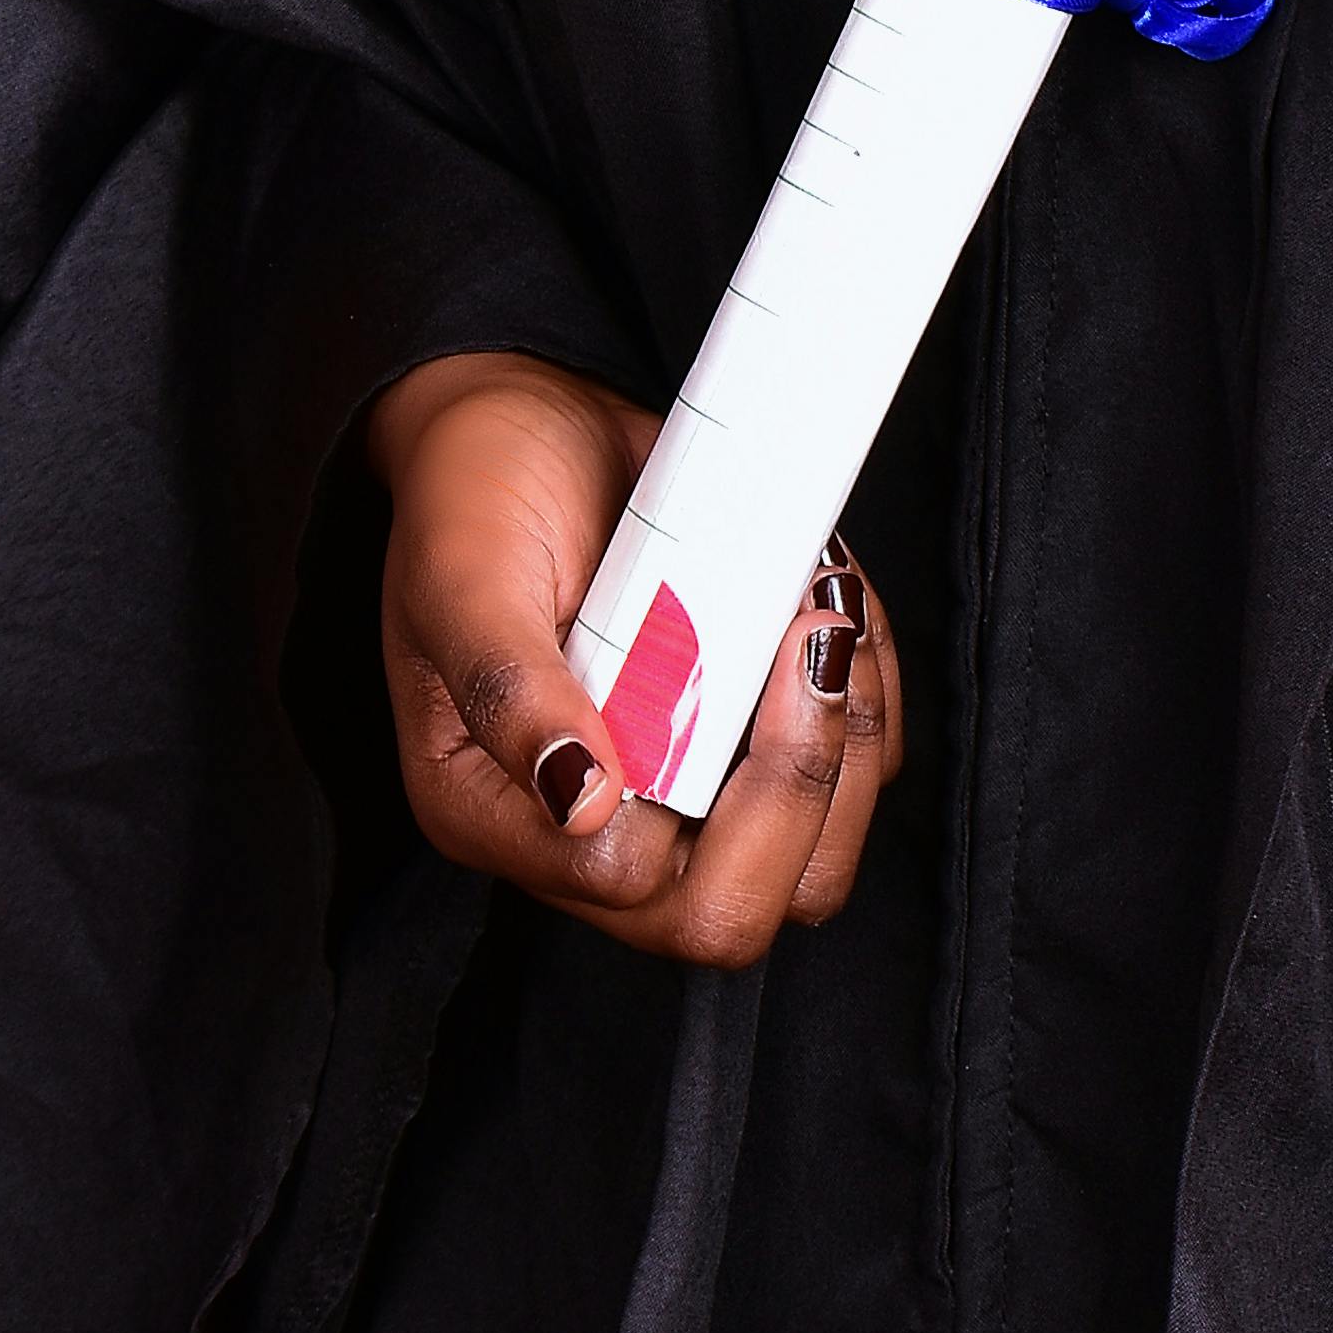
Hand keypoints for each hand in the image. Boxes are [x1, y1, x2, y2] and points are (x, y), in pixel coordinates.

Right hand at [369, 353, 901, 960]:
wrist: (526, 421)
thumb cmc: (472, 491)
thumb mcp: (464, 575)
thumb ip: (510, 693)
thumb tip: (582, 803)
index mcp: (496, 813)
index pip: (623, 881)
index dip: (692, 793)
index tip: (713, 661)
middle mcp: (590, 826)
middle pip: (731, 911)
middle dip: (798, 786)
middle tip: (808, 648)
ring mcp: (678, 789)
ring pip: (813, 862)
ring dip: (848, 737)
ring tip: (825, 612)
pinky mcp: (743, 741)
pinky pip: (851, 770)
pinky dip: (869, 691)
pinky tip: (833, 603)